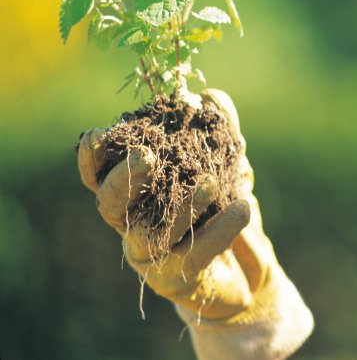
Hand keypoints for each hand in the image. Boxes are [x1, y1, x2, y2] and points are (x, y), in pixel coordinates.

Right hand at [78, 89, 278, 319]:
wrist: (247, 264)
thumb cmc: (221, 207)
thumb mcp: (225, 163)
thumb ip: (217, 130)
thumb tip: (211, 96)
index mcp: (133, 194)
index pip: (99, 176)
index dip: (92, 158)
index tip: (98, 133)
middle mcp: (132, 224)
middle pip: (111, 204)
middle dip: (126, 178)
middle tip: (147, 156)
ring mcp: (152, 256)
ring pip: (152, 234)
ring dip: (181, 206)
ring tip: (210, 183)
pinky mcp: (180, 279)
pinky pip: (197, 253)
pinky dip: (220, 230)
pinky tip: (244, 207)